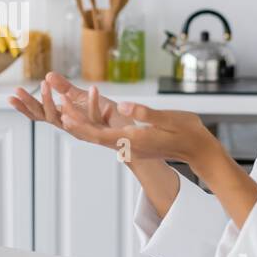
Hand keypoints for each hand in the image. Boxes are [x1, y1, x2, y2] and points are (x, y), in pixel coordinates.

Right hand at [9, 72, 125, 134]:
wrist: (130, 134)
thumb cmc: (105, 115)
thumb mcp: (81, 97)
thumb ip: (65, 88)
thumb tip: (48, 75)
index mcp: (64, 119)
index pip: (39, 114)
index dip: (24, 107)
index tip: (10, 97)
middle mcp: (72, 127)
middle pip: (47, 117)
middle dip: (33, 103)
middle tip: (20, 90)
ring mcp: (86, 130)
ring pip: (67, 120)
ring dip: (55, 102)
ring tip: (46, 84)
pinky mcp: (104, 130)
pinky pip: (96, 116)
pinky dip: (94, 103)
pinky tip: (94, 88)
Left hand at [56, 99, 216, 165]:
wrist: (199, 151)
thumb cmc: (188, 132)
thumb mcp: (169, 118)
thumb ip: (145, 113)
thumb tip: (122, 106)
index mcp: (134, 140)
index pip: (99, 134)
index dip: (80, 124)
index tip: (65, 111)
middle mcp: (128, 146)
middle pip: (93, 136)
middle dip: (74, 122)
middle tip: (58, 104)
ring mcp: (130, 147)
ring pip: (99, 137)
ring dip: (81, 123)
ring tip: (65, 107)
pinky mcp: (133, 144)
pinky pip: (108, 137)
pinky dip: (94, 126)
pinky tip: (87, 115)